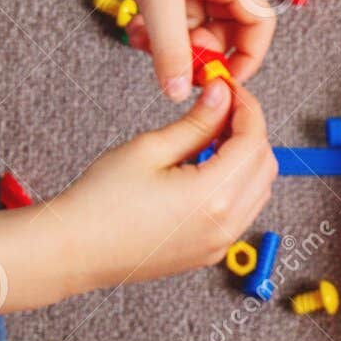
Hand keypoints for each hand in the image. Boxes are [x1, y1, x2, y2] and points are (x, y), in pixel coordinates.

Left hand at [28, 0, 274, 100]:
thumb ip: (171, 48)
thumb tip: (181, 88)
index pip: (258, 22)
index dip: (248, 54)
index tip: (225, 78)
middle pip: (224, 28)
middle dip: (199, 50)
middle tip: (176, 64)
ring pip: (191, 26)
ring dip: (170, 42)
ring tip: (145, 42)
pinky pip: (167, 17)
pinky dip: (154, 30)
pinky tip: (136, 30)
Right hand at [51, 78, 276, 289]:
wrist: (75, 249)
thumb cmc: (101, 202)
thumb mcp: (149, 149)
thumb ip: (195, 123)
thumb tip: (221, 98)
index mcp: (212, 197)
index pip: (253, 141)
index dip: (246, 107)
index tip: (229, 89)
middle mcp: (225, 225)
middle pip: (265, 166)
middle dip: (249, 130)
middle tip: (220, 106)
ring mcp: (219, 244)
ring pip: (258, 190)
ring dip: (245, 158)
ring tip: (209, 134)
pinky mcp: (208, 252)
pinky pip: (241, 212)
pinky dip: (235, 184)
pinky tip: (202, 166)